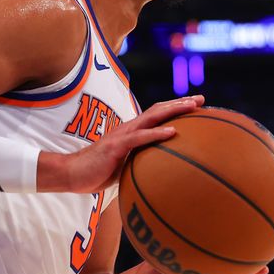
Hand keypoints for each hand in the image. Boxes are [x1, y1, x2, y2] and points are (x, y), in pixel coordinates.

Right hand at [37, 95, 204, 192]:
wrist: (71, 174)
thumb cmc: (97, 172)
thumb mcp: (124, 166)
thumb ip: (139, 162)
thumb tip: (159, 173)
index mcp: (132, 132)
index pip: (157, 115)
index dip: (175, 109)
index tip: (196, 106)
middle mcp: (129, 128)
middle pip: (159, 110)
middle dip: (181, 103)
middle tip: (202, 99)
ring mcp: (123, 135)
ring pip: (152, 117)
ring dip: (174, 110)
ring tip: (193, 107)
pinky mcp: (116, 146)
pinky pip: (140, 138)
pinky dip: (158, 133)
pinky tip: (174, 132)